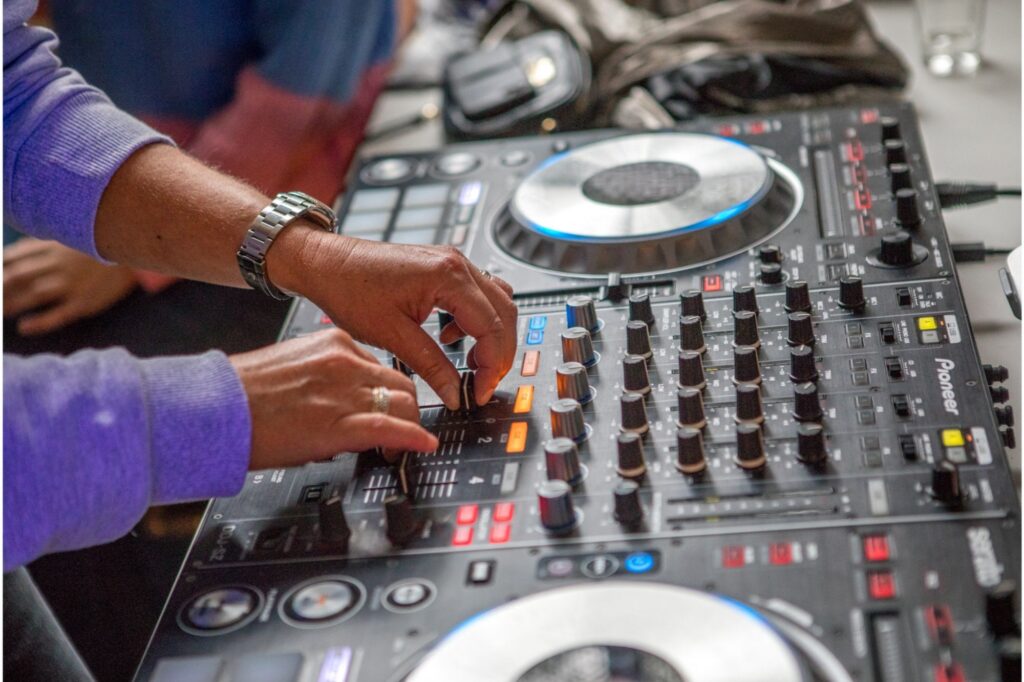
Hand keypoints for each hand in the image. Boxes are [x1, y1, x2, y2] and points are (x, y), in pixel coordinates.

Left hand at [3, 238, 138, 334]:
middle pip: (17, 276)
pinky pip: (59, 314)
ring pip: (33, 294)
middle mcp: (59, 264)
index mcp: (51, 247)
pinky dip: (40, 322)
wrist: (133, 254)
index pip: (11, 258)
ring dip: (10, 304)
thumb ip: (36, 247)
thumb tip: (4, 259)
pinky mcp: (85, 302)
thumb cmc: (94, 249)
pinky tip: (24, 327)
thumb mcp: (65, 240)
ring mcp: (72, 284)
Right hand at [230, 328, 438, 470]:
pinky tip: (422, 446)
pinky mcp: (338, 422)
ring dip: (410, 425)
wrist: (213, 409)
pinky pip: (391, 427)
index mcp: (332, 343)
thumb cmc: (241, 393)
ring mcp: (344, 391)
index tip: (387, 405)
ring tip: (405, 444)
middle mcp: (344, 361)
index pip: (380, 365)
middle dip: (407, 408)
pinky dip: (413, 438)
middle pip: (400, 382)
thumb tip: (344, 398)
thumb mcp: (292, 367)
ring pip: (403, 403)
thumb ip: (325, 376)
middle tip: (404, 428)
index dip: (387, 392)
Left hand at [270, 232, 516, 410]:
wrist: (326, 263)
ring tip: (470, 365)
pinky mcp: (444, 267)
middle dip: (499, 353)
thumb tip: (455, 393)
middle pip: (504, 313)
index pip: (492, 328)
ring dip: (492, 336)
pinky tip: (449, 338)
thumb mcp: (392, 335)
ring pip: (496, 302)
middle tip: (483, 383)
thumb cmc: (350, 288)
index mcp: (448, 277)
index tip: (479, 391)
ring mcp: (453, 262)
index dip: (492, 366)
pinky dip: (475, 321)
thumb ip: (431, 366)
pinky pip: (477, 295)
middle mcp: (457, 264)